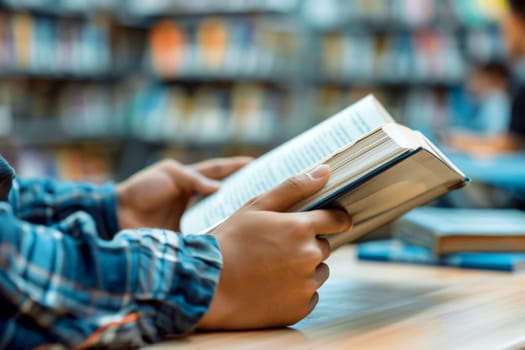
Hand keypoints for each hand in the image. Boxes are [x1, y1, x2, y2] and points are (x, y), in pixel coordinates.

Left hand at [116, 157, 251, 230]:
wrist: (118, 215)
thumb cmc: (142, 190)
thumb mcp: (168, 174)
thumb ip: (193, 179)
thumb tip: (218, 189)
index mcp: (189, 181)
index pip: (218, 171)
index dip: (235, 167)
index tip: (256, 164)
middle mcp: (194, 200)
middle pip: (223, 195)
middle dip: (242, 192)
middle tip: (264, 191)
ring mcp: (192, 218)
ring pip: (219, 216)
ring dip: (235, 216)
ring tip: (257, 216)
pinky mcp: (187, 236)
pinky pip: (207, 236)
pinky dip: (219, 237)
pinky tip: (235, 238)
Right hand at [198, 165, 351, 329]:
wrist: (208, 287)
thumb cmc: (230, 242)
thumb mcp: (256, 207)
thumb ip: (293, 188)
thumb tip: (324, 171)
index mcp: (301, 228)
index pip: (337, 220)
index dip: (335, 219)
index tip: (331, 221)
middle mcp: (309, 256)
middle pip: (323, 246)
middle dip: (307, 244)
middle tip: (276, 247)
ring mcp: (306, 285)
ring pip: (318, 271)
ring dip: (303, 268)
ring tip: (271, 268)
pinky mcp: (300, 309)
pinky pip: (309, 295)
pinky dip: (296, 291)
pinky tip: (271, 286)